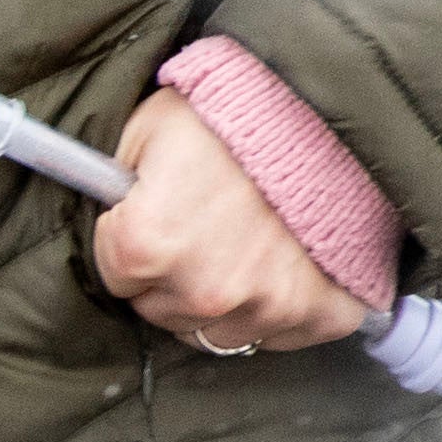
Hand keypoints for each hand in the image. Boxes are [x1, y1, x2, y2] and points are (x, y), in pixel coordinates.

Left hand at [94, 91, 375, 354]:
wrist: (340, 105)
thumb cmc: (239, 109)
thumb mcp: (150, 127)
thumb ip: (116, 185)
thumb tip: (101, 206)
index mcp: (146, 246)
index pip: (116, 275)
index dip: (134, 237)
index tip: (160, 210)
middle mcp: (204, 291)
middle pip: (164, 310)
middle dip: (175, 273)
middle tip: (208, 220)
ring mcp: (267, 308)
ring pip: (218, 331)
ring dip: (225, 297)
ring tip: (248, 238)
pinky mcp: (323, 314)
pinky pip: (280, 335)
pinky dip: (281, 306)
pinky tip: (288, 259)